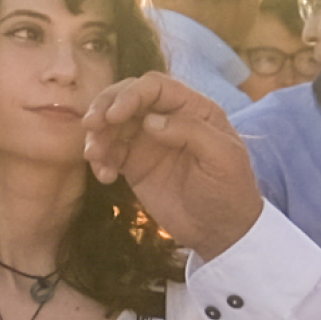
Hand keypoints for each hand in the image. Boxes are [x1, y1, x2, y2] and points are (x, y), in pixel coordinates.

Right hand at [75, 73, 263, 256]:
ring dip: (97, 135)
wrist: (219, 232)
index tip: (114, 116)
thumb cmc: (229, 191)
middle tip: (91, 126)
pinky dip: (99, 160)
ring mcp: (148, 141)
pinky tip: (105, 177)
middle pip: (127, 97)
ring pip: (112, 123)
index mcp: (193, 109)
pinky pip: (108, 152)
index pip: (155, 87)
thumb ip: (191, 132)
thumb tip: (150, 121)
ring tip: (95, 157)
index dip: (131, 94)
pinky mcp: (133, 164)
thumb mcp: (222, 158)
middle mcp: (167, 118)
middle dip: (105, 106)